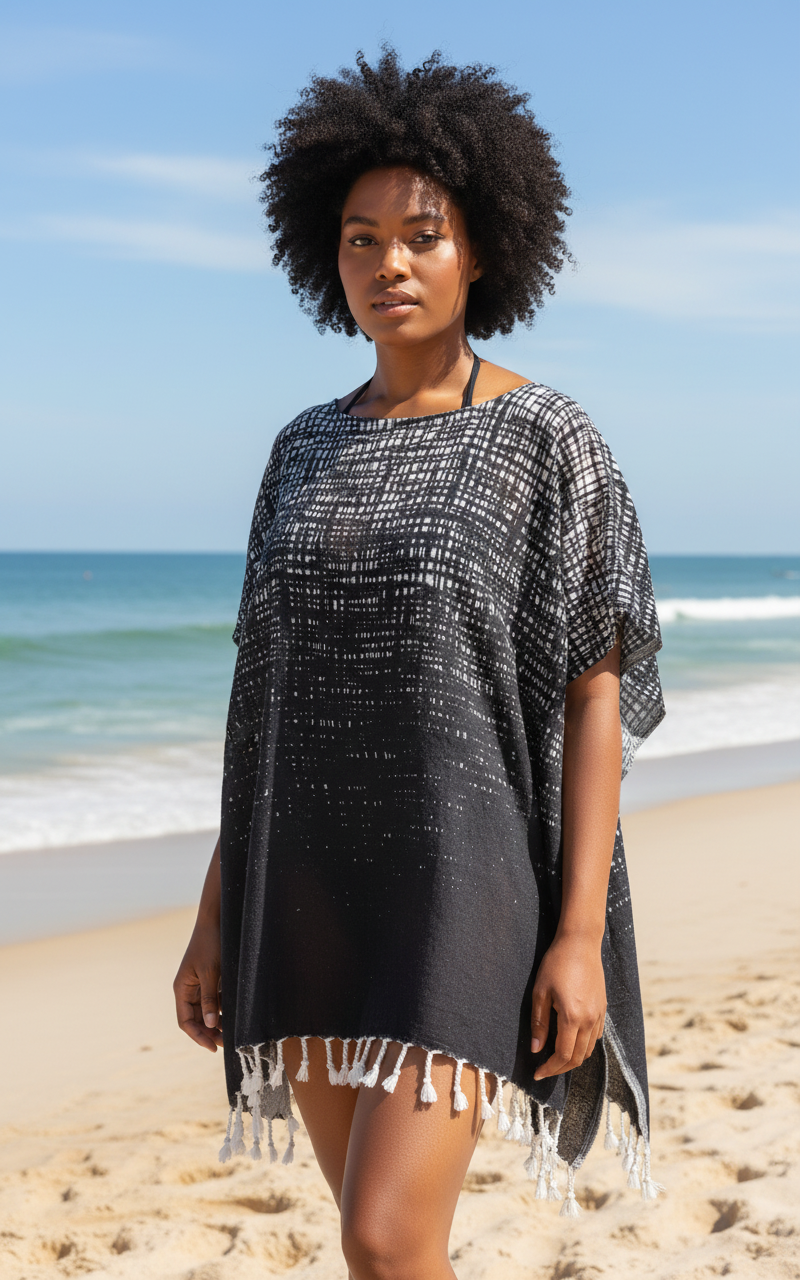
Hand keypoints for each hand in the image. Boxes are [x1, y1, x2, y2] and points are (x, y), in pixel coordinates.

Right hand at [173, 917, 222, 1051]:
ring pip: (206, 1012)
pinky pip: (215, 1002)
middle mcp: (188, 990)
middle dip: (209, 1033)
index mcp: (182, 989)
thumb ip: (209, 999)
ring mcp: (200, 986)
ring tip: (232, 1034)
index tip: (213, 1047)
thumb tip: (210, 1025)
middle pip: (196, 1020)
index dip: (198, 1036)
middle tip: (227, 1044)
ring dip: (217, 1024)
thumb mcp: (211, 972)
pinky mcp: (212, 981)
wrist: (217, 920)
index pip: (185, 1021)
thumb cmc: (210, 944)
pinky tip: (234, 1017)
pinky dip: (223, 1011)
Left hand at [531, 933, 605, 1079]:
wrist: (581, 944)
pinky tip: (571, 1040)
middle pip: (577, 1057)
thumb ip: (539, 1023)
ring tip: (556, 1058)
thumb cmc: (556, 964)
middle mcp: (589, 1020)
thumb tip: (536, 1049)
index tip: (538, 1073)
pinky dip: (583, 1045)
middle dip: (560, 1068)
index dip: (550, 1068)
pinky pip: (595, 1036)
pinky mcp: (603, 1009)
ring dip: (573, 1058)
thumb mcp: (540, 992)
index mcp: (572, 1017)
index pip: (563, 1055)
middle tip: (545, 1070)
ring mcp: (599, 1015)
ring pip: (588, 1049)